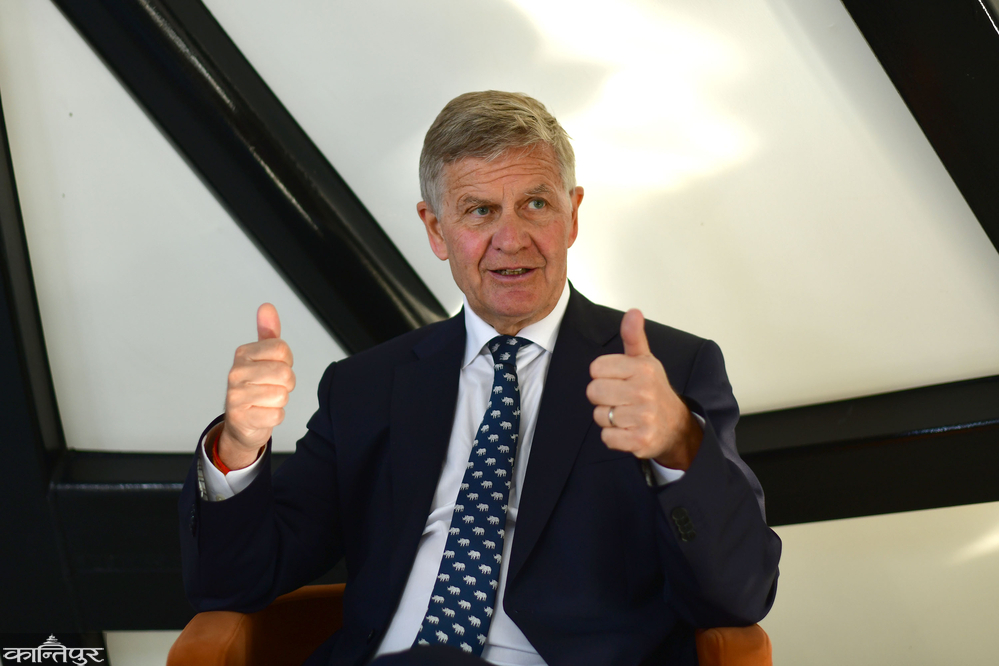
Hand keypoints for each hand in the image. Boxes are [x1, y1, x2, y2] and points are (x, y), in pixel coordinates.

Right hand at [218, 303, 295, 469]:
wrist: (242, 423)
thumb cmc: (257, 386)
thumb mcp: (263, 356)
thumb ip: (268, 332)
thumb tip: (267, 306)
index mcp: (243, 353)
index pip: (282, 349)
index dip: (287, 361)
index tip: (275, 367)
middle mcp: (236, 372)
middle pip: (285, 373)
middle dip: (286, 383)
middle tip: (272, 387)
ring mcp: (236, 396)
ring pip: (282, 395)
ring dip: (280, 401)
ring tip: (266, 400)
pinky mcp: (242, 417)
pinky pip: (277, 414)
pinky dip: (275, 416)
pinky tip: (262, 414)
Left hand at [586, 309, 701, 469]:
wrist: (675, 426)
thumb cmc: (653, 390)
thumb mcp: (645, 360)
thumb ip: (634, 336)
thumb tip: (633, 312)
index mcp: (642, 368)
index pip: (596, 368)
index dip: (602, 376)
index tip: (618, 380)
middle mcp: (644, 391)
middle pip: (594, 392)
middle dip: (603, 398)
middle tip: (621, 399)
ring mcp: (644, 417)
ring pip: (599, 416)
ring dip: (608, 418)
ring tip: (626, 415)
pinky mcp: (640, 440)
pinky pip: (607, 437)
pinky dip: (613, 437)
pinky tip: (628, 430)